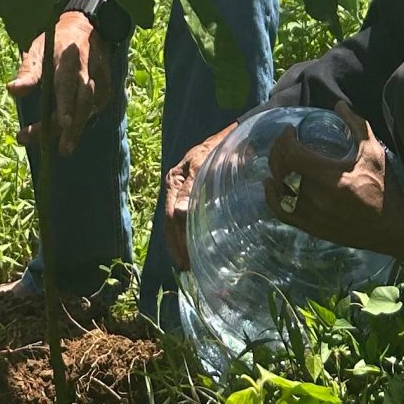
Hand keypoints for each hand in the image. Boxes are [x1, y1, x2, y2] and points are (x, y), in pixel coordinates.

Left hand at [8, 9, 116, 157]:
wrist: (88, 30)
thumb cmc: (55, 43)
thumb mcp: (38, 50)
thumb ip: (27, 72)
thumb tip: (12, 90)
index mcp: (70, 59)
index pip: (67, 84)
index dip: (65, 105)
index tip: (62, 123)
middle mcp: (88, 72)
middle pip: (82, 104)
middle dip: (73, 128)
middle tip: (62, 150)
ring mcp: (100, 82)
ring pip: (88, 111)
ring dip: (75, 131)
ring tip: (63, 149)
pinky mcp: (105, 92)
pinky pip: (92, 111)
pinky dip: (80, 123)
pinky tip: (68, 135)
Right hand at [163, 125, 235, 268]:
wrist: (233, 134)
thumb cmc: (221, 149)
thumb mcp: (206, 166)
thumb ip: (193, 188)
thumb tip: (180, 214)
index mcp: (175, 180)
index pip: (172, 216)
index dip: (177, 240)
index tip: (185, 261)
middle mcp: (175, 186)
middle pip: (171, 223)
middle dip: (177, 246)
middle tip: (186, 268)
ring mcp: (181, 190)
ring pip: (174, 222)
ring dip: (179, 244)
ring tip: (187, 265)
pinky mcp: (189, 192)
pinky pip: (181, 218)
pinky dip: (183, 235)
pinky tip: (190, 249)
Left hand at [264, 97, 403, 261]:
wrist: (393, 228)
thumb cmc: (385, 188)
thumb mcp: (373, 152)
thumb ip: (356, 124)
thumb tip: (339, 104)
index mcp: (328, 176)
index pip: (291, 154)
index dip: (285, 139)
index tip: (291, 131)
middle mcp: (315, 197)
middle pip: (282, 169)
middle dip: (279, 151)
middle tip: (285, 142)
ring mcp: (311, 215)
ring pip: (279, 190)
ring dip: (275, 171)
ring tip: (279, 160)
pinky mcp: (312, 228)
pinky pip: (283, 212)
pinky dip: (273, 198)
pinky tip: (271, 185)